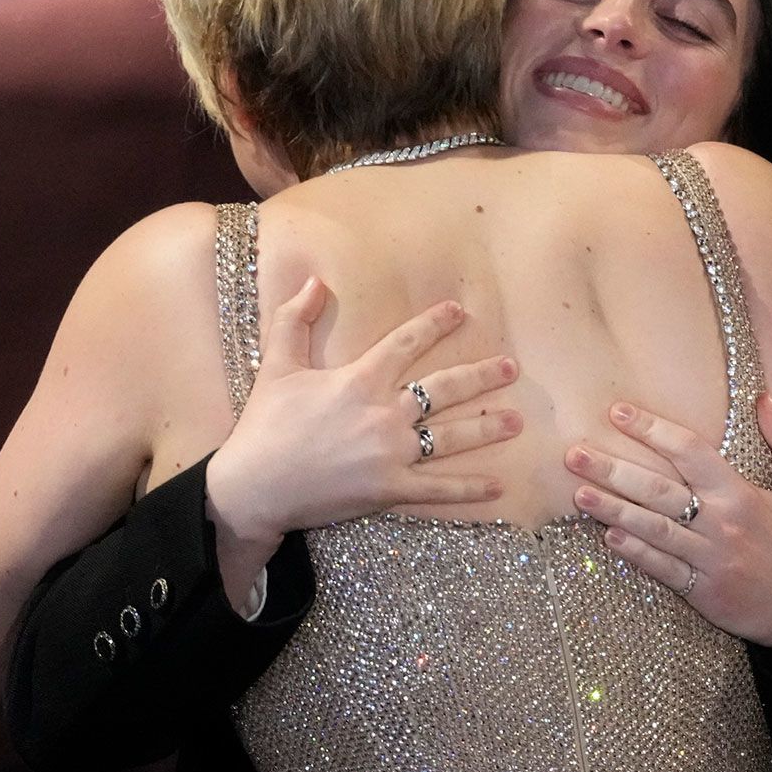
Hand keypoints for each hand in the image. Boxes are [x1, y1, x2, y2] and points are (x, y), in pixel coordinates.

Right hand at [206, 277, 521, 549]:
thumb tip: (315, 281)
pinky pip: (439, 489)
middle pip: (445, 388)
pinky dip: (470, 490)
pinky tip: (497, 487)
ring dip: (488, 427)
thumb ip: (295, 321)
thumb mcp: (277, 366)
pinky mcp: (390, 489)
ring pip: (452, 437)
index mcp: (360, 380)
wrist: (252, 487)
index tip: (459, 312)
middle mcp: (384, 413)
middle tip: (511, 367)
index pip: (407, 343)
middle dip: (482, 376)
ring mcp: (391, 453)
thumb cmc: (265, 426)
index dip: (434, 324)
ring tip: (518, 420)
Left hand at [569, 392, 771, 673]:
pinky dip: (634, 552)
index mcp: (741, 493)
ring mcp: (709, 559)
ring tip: (578, 493)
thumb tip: (765, 398)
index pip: (690, 452)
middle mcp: (721, 523)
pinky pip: (661, 569)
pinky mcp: (702, 592)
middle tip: (575, 453)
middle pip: (659, 491)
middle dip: (614, 470)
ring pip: (653, 530)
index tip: (618, 413)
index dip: (652, 430)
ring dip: (612, 510)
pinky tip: (607, 537)